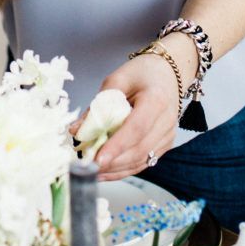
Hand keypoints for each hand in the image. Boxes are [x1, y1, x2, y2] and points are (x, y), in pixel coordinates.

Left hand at [71, 54, 180, 181]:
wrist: (167, 73)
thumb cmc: (142, 73)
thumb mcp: (117, 80)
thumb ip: (97, 106)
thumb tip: (76, 131)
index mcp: (156, 99)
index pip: (136, 128)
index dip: (116, 146)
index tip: (97, 159)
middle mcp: (167, 121)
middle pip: (139, 149)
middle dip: (112, 162)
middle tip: (87, 167)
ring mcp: (168, 135)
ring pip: (141, 160)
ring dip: (116, 169)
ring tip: (92, 172)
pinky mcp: (165, 144)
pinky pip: (144, 162)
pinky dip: (124, 169)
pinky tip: (106, 172)